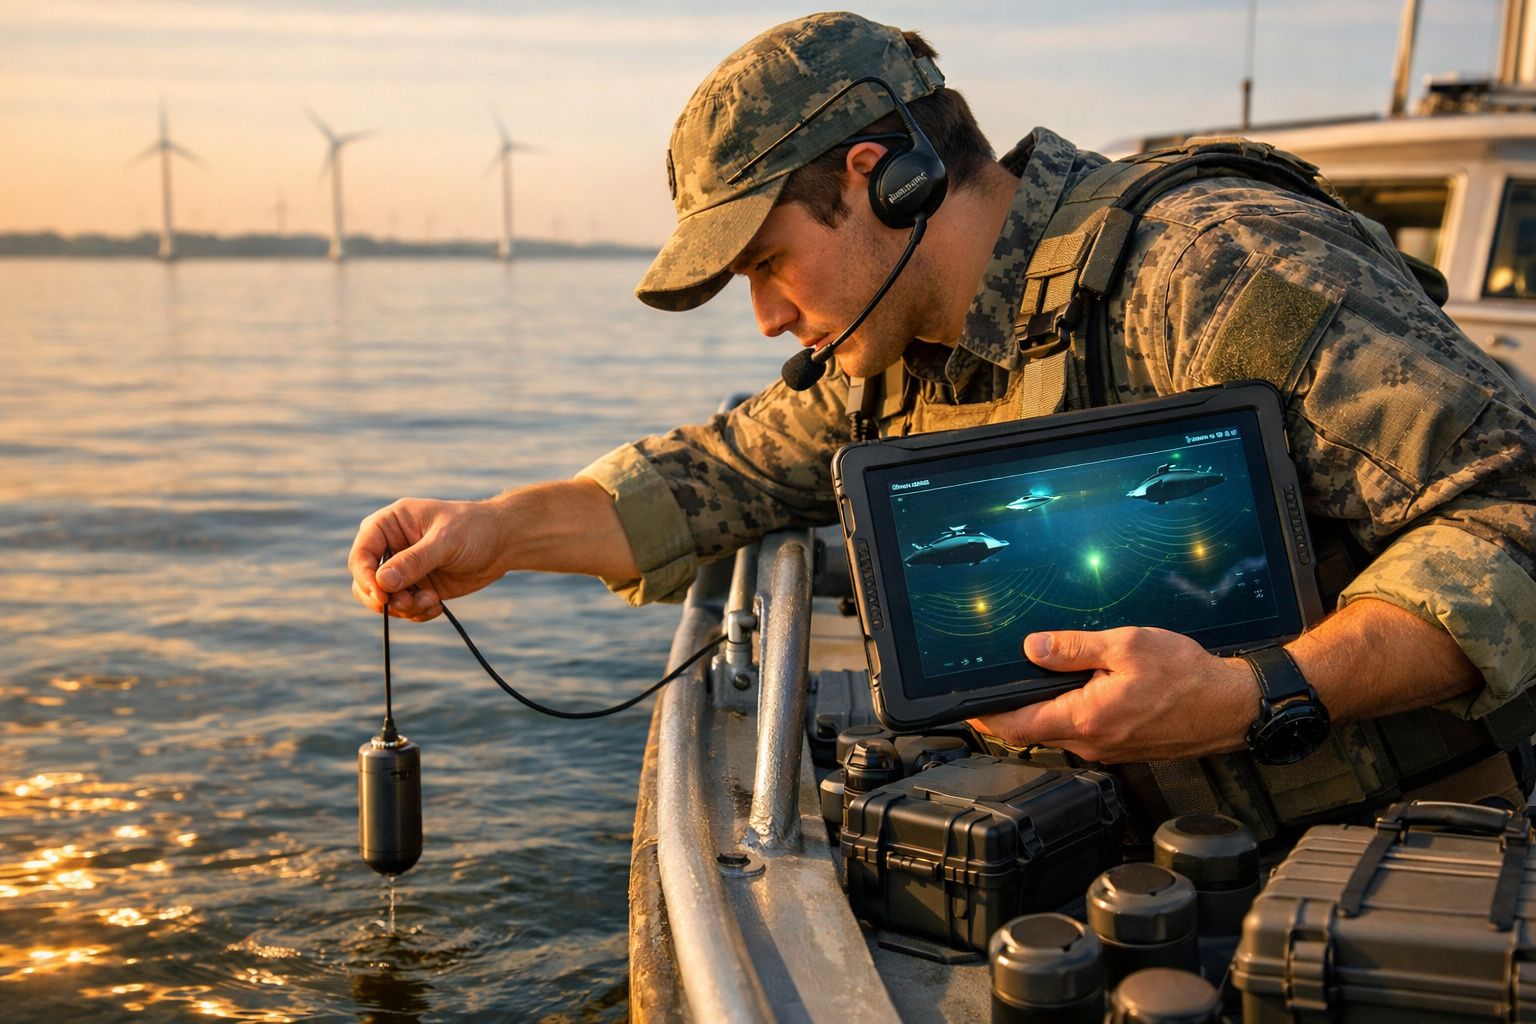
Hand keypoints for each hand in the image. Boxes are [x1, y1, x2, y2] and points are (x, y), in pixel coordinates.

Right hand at [348, 498, 510, 620]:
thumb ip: (415, 560)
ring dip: (405, 608)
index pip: (362, 554)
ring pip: (383, 600)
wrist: (502, 543)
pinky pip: (403, 609)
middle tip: (410, 604)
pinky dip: (417, 613)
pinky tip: (437, 606)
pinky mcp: (416, 588)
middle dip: (385, 599)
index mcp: (388, 524)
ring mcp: (402, 570)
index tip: (383, 596)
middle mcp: (390, 547)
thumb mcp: (446, 541)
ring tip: (432, 602)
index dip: (366, 577)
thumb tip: (382, 582)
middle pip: (365, 582)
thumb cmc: (474, 529)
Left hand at [970, 627, 1258, 763]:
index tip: (965, 706)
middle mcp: (1091, 743)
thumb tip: (1032, 648)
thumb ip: (1074, 648)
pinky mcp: (1120, 748)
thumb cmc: (1187, 676)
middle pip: (1031, 733)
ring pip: (1055, 734)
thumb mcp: (1126, 646)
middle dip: (1007, 713)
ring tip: (1028, 683)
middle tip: (990, 687)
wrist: (1230, 706)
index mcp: (1086, 719)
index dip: (985, 718)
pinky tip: (1070, 692)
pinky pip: (1079, 734)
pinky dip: (1064, 715)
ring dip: (1037, 712)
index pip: (1018, 727)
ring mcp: (1106, 750)